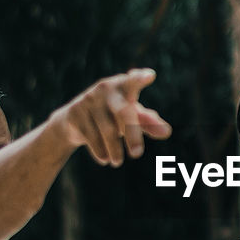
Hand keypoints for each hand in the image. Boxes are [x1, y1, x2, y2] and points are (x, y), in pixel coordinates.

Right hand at [55, 68, 172, 165]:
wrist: (72, 121)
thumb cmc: (111, 114)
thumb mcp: (130, 116)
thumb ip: (148, 122)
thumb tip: (166, 132)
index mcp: (122, 86)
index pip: (133, 81)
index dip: (140, 78)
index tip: (150, 76)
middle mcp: (105, 90)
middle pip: (124, 112)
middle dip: (132, 135)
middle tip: (137, 154)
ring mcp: (88, 101)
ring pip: (107, 130)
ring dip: (114, 149)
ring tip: (118, 162)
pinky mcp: (75, 114)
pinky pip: (91, 136)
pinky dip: (100, 150)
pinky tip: (105, 159)